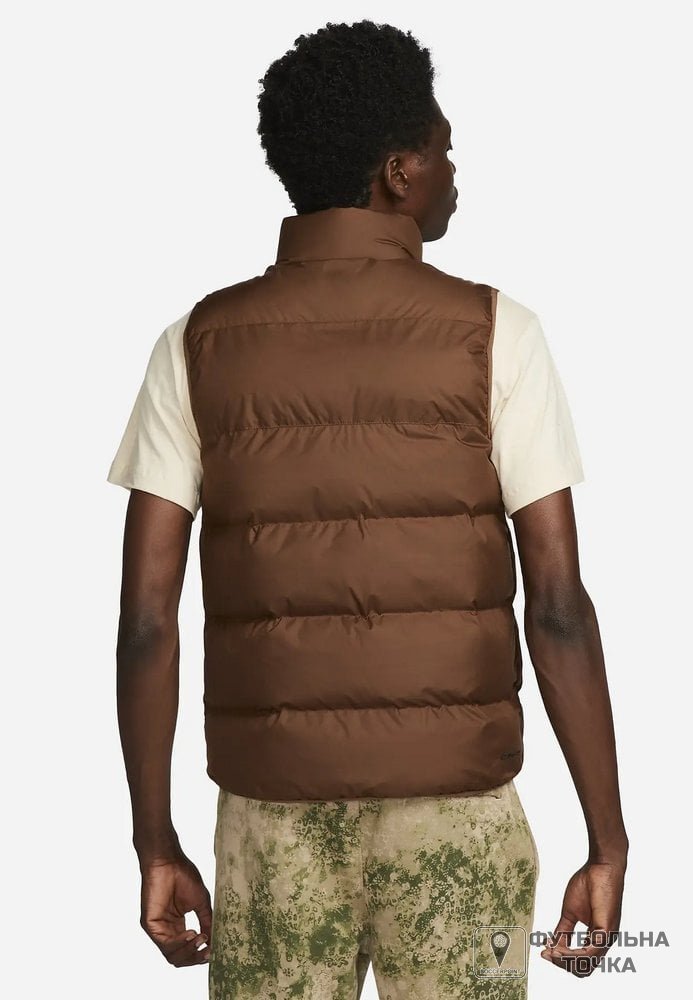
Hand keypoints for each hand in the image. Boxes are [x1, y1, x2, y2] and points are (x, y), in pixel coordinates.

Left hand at [139, 852, 212, 966]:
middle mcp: (167, 931)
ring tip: (201, 939)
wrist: (168, 861)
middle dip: (195, 958)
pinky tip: (191, 934)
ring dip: (189, 952)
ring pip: (172, 955)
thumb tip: (215, 942)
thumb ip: (207, 922)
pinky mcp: (150, 925)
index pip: (188, 951)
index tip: (214, 951)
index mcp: (178, 926)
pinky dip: (179, 943)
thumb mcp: (201, 903)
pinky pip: (165, 944)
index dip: (200, 955)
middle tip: (208, 951)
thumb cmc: (184, 876)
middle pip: (180, 958)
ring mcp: (158, 929)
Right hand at [541, 858, 625, 975]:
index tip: (544, 951)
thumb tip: (551, 944)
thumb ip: (563, 930)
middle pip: (583, 968)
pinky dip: (572, 954)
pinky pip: (590, 953)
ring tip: (550, 952)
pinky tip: (559, 948)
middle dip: (562, 964)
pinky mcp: (606, 931)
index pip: (580, 960)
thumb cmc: (590, 884)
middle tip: (546, 954)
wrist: (601, 867)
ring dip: (565, 961)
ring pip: (586, 963)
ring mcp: (606, 938)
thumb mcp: (570, 911)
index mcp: (596, 938)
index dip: (561, 960)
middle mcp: (603, 942)